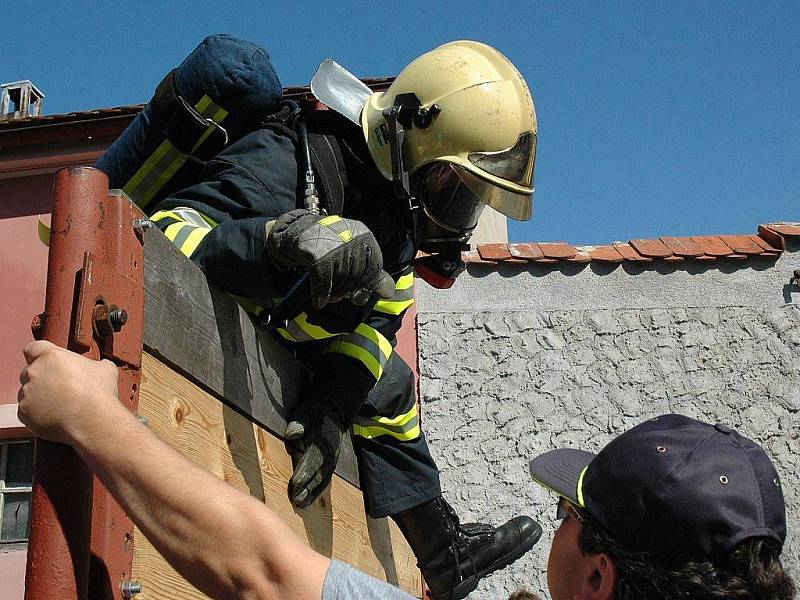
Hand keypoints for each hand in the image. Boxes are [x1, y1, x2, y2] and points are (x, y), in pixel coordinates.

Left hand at [17, 341, 119, 444]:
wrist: (92, 421)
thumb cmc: (99, 394)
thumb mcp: (106, 369)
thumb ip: (95, 364)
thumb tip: (100, 367)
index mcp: (52, 356)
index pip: (33, 348)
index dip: (39, 356)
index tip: (48, 364)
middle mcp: (35, 372)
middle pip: (30, 371)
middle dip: (41, 379)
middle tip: (60, 388)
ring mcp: (27, 393)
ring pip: (27, 392)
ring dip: (38, 397)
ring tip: (60, 405)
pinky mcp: (23, 412)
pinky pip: (26, 411)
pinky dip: (36, 414)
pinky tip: (55, 416)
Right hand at [266, 209, 394, 308]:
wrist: (300, 231)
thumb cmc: (330, 245)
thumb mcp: (354, 252)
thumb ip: (372, 271)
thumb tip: (388, 292)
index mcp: (365, 236)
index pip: (375, 267)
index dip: (367, 283)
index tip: (359, 291)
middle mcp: (353, 239)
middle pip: (358, 276)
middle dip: (349, 290)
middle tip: (341, 295)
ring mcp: (336, 247)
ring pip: (342, 281)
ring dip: (334, 294)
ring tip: (330, 295)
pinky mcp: (318, 256)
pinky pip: (324, 283)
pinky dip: (320, 294)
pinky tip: (319, 300)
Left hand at [286, 403, 344, 508]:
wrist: (334, 409)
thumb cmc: (315, 411)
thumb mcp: (305, 411)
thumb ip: (299, 422)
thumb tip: (291, 434)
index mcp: (322, 439)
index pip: (313, 458)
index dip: (304, 471)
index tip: (295, 483)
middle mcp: (330, 452)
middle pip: (319, 472)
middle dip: (308, 487)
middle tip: (296, 500)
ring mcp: (332, 458)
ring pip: (323, 479)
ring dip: (312, 493)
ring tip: (301, 504)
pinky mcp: (331, 463)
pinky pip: (326, 480)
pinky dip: (317, 491)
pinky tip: (309, 500)